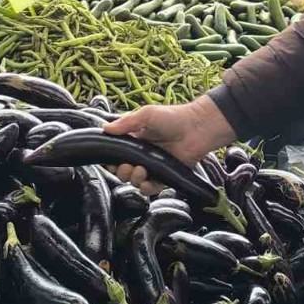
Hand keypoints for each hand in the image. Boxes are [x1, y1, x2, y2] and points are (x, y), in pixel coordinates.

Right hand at [104, 95, 235, 193]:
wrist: (197, 127)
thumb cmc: (173, 117)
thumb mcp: (147, 115)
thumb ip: (126, 123)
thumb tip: (105, 129)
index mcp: (135, 140)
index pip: (117, 155)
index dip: (111, 160)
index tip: (111, 160)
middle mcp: (142, 155)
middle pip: (123, 171)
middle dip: (121, 172)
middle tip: (127, 166)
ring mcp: (154, 167)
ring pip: (135, 181)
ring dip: (133, 179)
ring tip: (141, 170)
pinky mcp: (165, 176)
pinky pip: (152, 188)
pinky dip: (147, 188)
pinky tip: (147, 182)